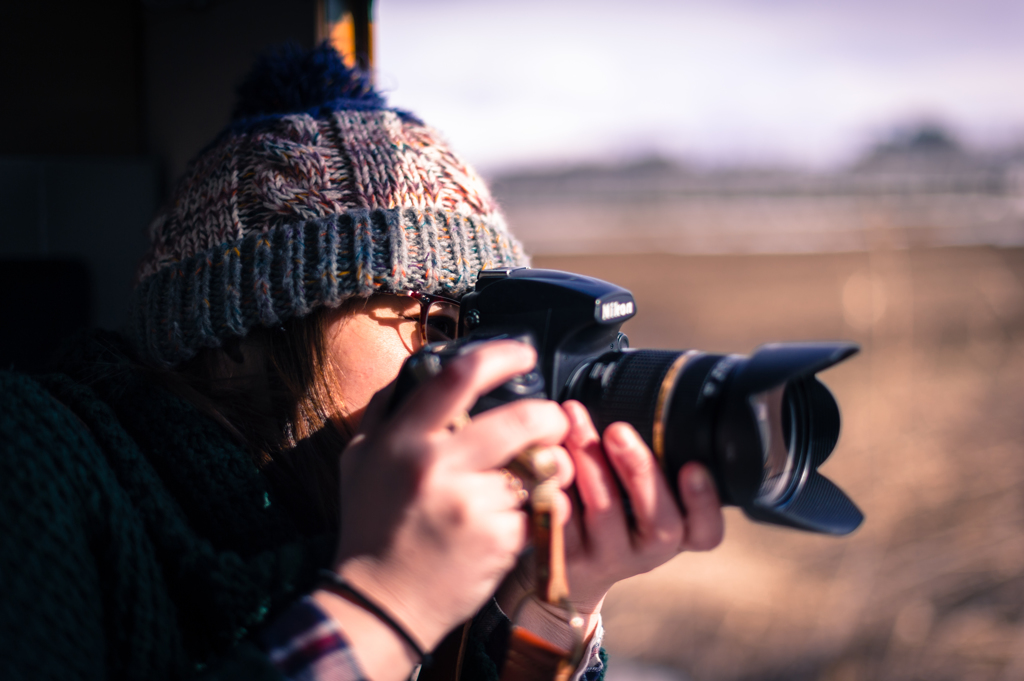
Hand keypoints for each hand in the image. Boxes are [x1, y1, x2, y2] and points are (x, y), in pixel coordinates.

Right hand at [318, 341, 570, 664]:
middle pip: (523, 419)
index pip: (460, 377)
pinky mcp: (498, 539)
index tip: (524, 355)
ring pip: (539, 468)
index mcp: (405, 439)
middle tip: (552, 422)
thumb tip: (420, 369)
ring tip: (536, 476)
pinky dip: (533, 510)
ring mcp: (471, 504)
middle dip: (550, 417)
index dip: (501, 356)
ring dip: (548, 468)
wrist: (380, 603)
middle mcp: (437, 466)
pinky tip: (509, 520)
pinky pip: (536, 508)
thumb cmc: (372, 527)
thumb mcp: (360, 459)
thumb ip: (387, 410)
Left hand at [499, 400, 723, 638]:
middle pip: (659, 523)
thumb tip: (643, 396)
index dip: (704, 503)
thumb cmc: (612, 511)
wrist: (568, 564)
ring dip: (590, 463)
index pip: (705, 532)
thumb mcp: (641, 494)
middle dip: (640, 470)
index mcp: (674, 533)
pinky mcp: (563, 560)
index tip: (693, 467)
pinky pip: (559, 523)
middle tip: (619, 431)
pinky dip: (553, 485)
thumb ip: (653, 460)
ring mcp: (605, 559)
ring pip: (605, 515)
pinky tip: (545, 457)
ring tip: (574, 424)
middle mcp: (645, 552)